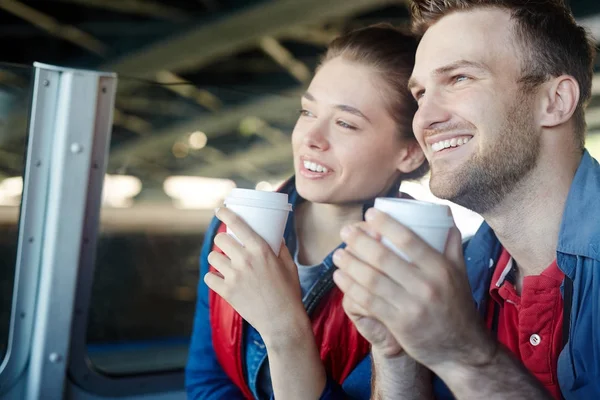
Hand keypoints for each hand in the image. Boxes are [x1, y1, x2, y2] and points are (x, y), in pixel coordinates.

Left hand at [205, 207, 308, 341]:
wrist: (283, 321)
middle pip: (220, 239)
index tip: (219, 209)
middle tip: (227, 244)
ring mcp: (234, 276)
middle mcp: (246, 260)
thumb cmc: (289, 292)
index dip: (225, 213)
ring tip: (224, 262)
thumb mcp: (289, 265)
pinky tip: (219, 278)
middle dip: (222, 239)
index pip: (237, 224)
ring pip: (213, 257)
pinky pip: (209, 278)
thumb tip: (275, 234)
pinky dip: (213, 278)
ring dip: (217, 258)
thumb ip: (280, 247)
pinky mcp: (227, 292)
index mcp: (261, 250)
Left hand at [333, 208, 495, 371]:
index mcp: (440, 268)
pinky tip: (339, 277)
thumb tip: (446, 219)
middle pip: (384, 257)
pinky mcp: (399, 324)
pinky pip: (369, 301)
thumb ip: (452, 246)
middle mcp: (426, 285)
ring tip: (338, 254)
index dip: (386, 224)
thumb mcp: (460, 274)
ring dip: (350, 264)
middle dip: (359, 241)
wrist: (462, 350)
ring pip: (372, 279)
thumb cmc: (457, 307)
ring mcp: (411, 306)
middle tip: (345, 231)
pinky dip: (350, 287)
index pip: (409, 240)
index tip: (369, 214)